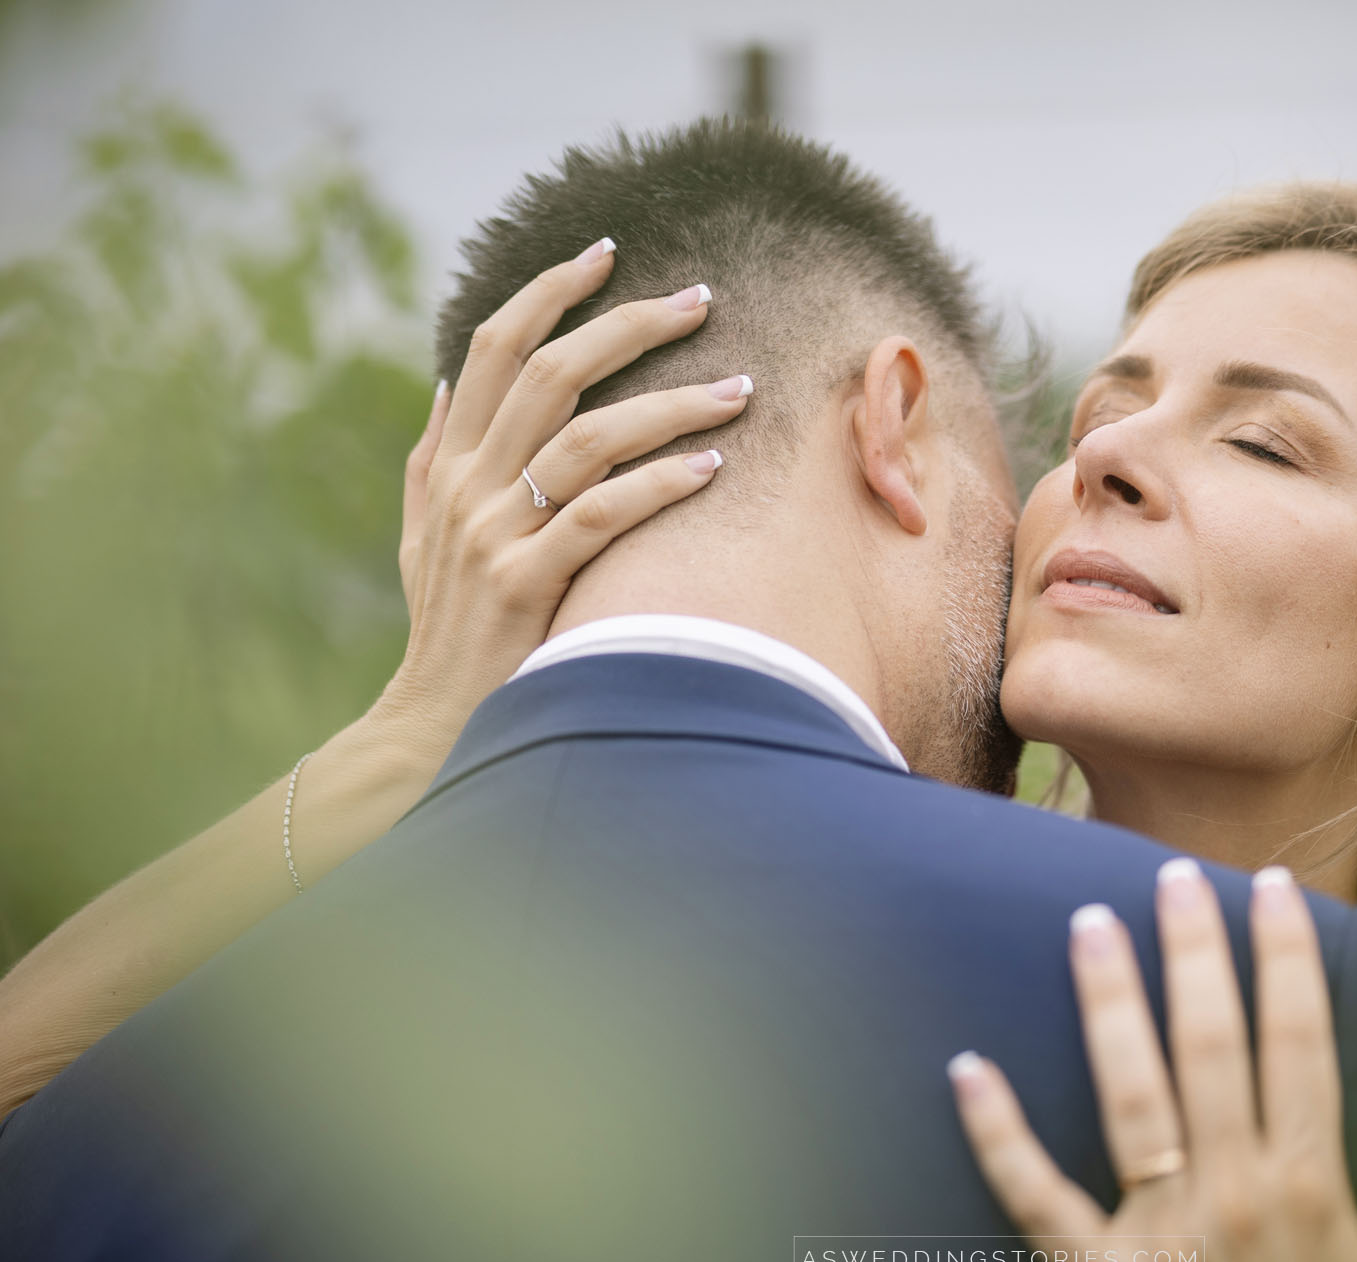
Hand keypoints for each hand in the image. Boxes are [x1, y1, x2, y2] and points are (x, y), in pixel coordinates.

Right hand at [375, 241, 749, 754]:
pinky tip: (713, 467)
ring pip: (591, 437)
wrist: (434, 722)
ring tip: (741, 388)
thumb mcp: (424, 535)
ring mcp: (496, 532)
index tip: (603, 251)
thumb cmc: (449, 629)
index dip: (547, 292)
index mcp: (451, 462)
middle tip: (702, 297)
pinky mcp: (528, 583)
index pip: (494, 348)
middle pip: (554, 374)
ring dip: (672, 404)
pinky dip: (659, 484)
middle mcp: (470, 485)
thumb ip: (435, 458)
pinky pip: (603, 515)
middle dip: (630, 325)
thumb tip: (447, 386)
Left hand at [949, 859, 1356, 1261]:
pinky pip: (1038, 1202)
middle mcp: (1234, 1195)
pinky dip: (997, 1135)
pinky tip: (966, 1067)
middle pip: (1212, 1045)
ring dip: (1111, 1003)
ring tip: (1091, 923)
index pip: (1298, 1040)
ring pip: (1131, 1094)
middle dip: (1195, 952)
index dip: (1285, 956)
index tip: (1271, 889)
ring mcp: (1161, 1237)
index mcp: (1313, 1186)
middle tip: (1174, 876)